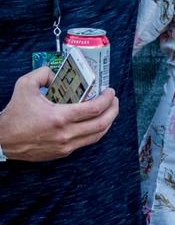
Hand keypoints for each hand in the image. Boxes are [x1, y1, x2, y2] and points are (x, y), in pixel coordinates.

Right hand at [0, 67, 118, 161]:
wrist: (1, 141)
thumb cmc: (14, 115)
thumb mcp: (25, 86)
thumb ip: (42, 73)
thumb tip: (57, 72)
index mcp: (60, 117)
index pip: (95, 109)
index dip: (107, 99)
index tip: (110, 91)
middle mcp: (66, 133)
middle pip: (102, 124)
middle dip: (113, 110)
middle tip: (114, 100)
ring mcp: (66, 145)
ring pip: (97, 135)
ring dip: (108, 122)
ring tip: (109, 111)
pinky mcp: (63, 152)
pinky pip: (86, 142)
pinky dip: (95, 131)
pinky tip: (95, 122)